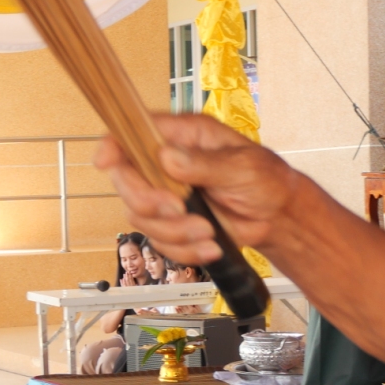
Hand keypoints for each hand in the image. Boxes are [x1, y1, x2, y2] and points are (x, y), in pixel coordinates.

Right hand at [93, 113, 299, 265]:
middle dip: (150, 202)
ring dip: (174, 232)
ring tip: (209, 231)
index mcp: (182, 136)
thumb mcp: (242, 166)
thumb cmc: (266, 179)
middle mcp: (166, 164)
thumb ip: (205, 163)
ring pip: (141, 218)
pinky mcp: (173, 225)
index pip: (133, 133)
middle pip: (127, 181)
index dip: (114, 146)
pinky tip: (210, 245)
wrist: (278, 216)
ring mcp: (166, 196)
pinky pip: (160, 242)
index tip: (106, 162)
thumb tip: (168, 157)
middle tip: (180, 209)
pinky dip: (184, 250)